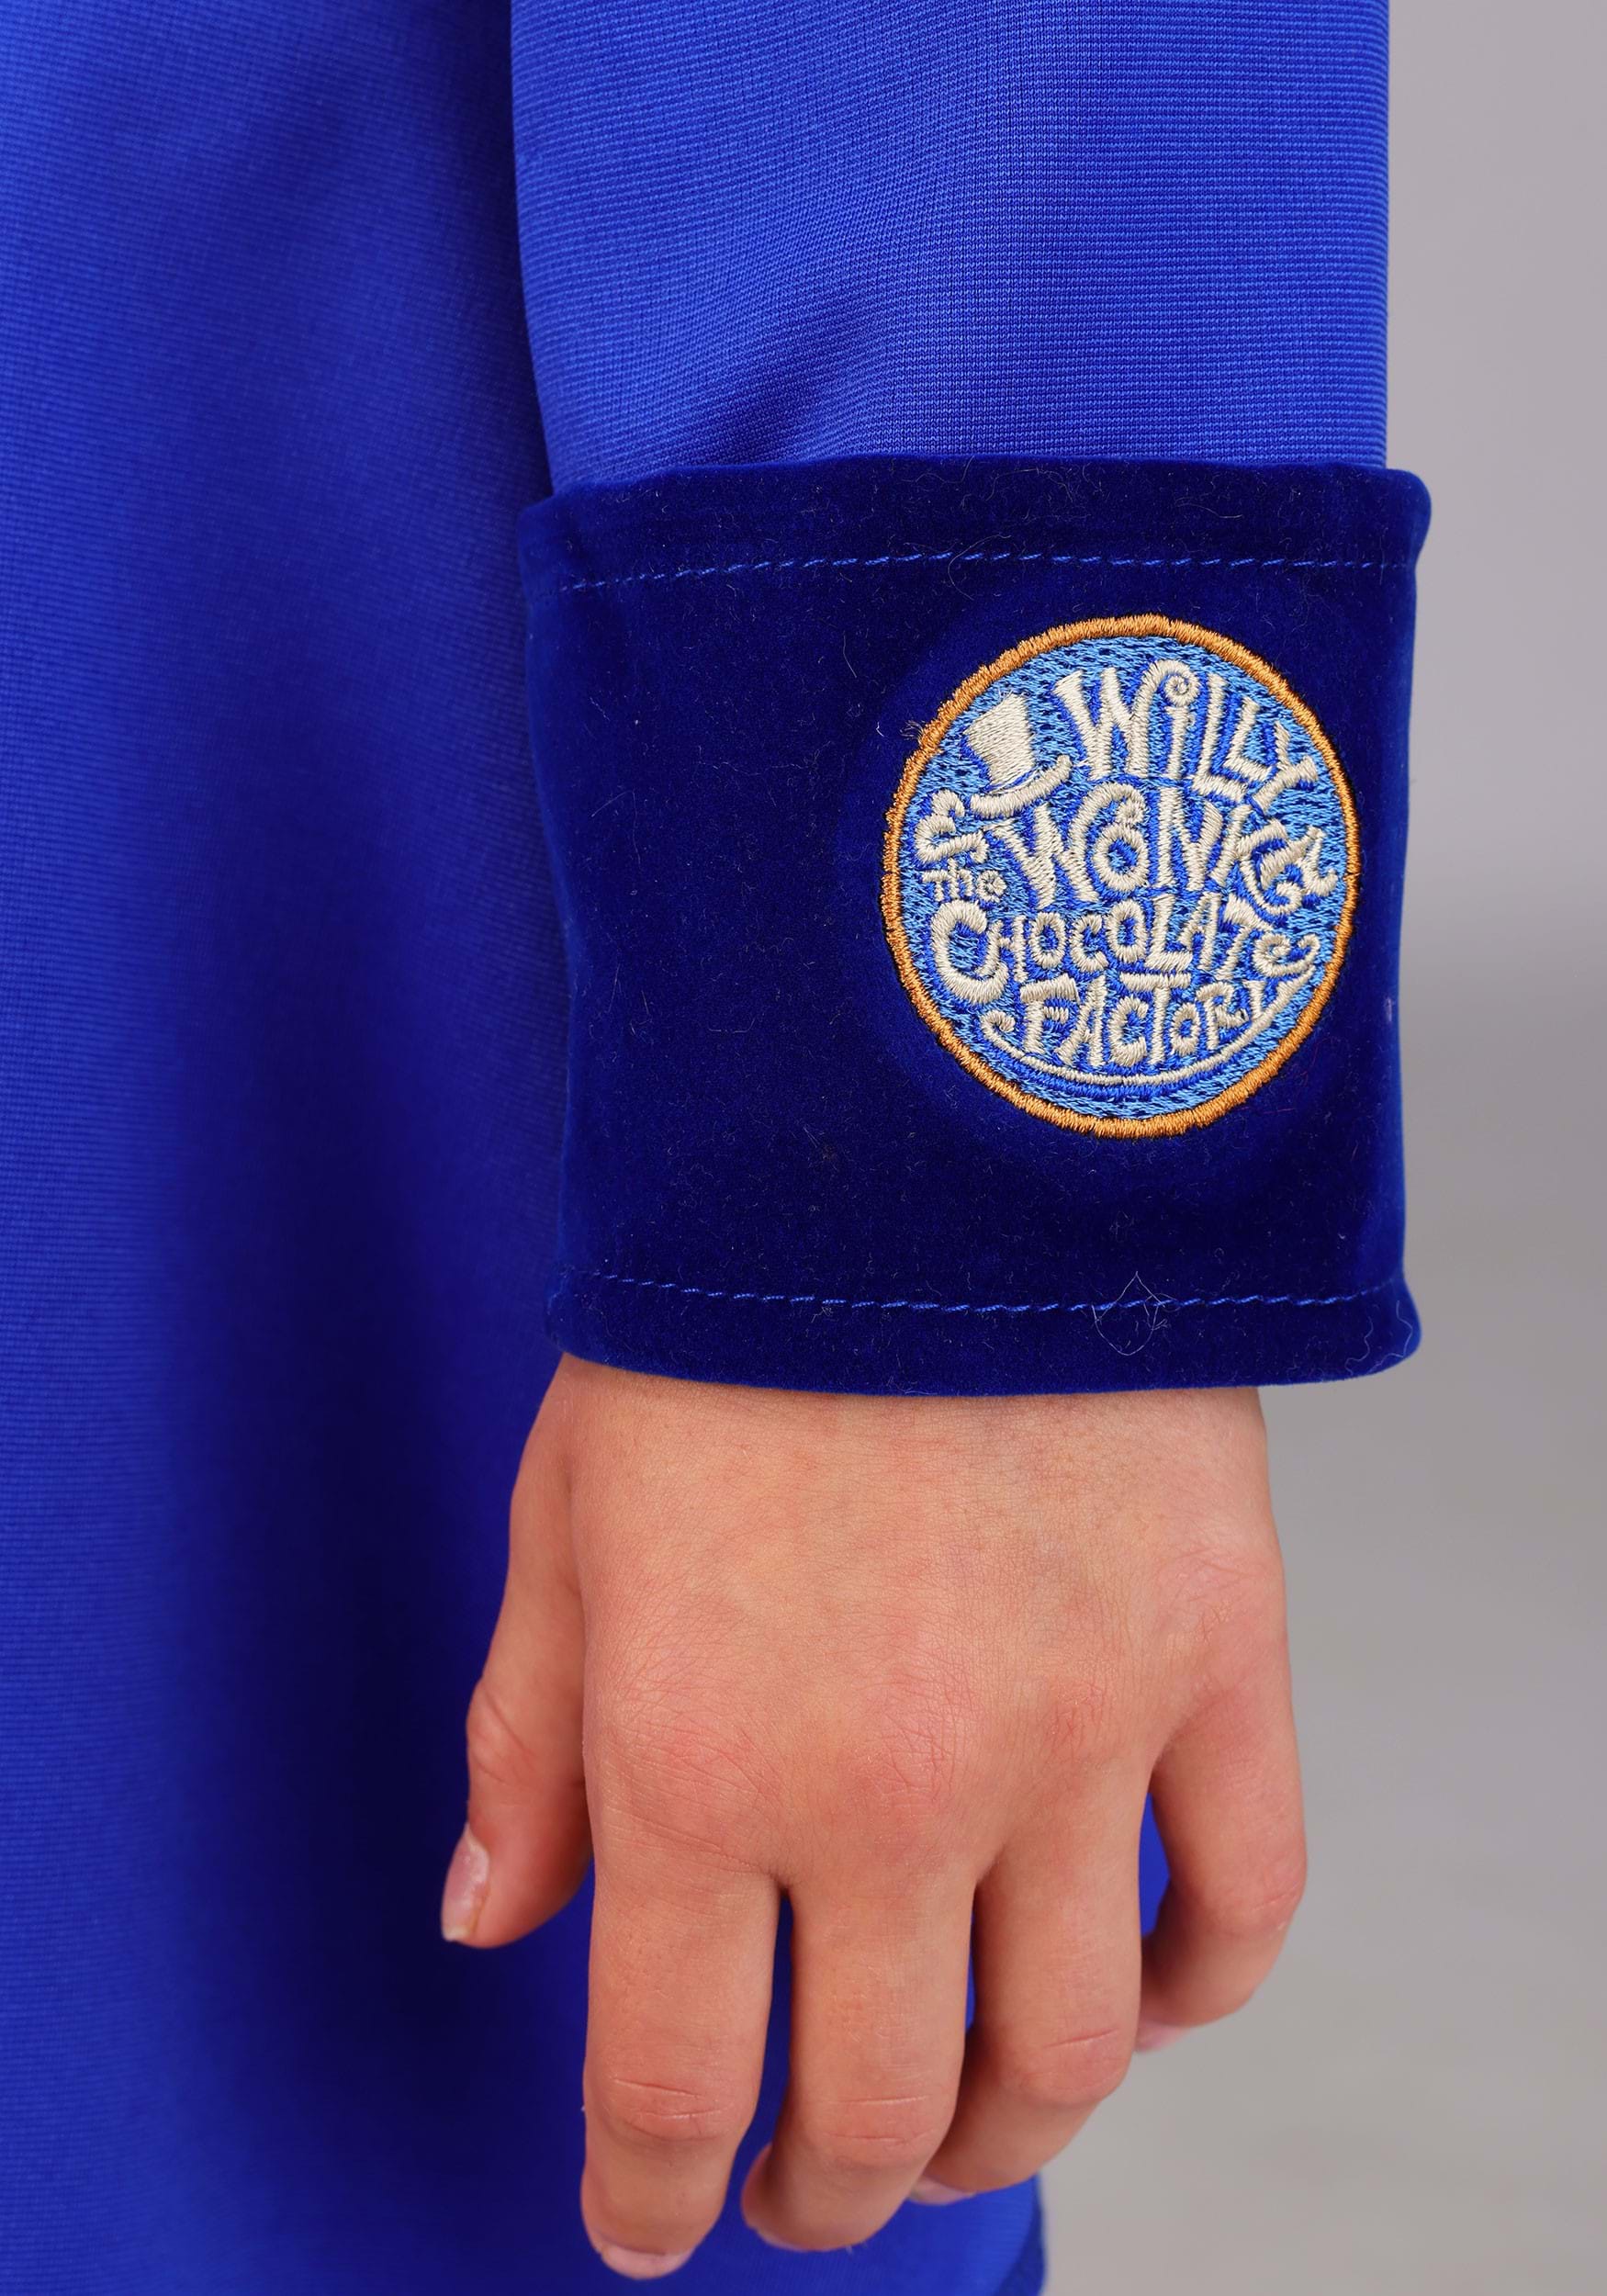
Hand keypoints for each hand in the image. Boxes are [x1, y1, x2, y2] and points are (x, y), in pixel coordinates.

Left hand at [441, 1360, 1302, 2275]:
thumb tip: (492, 1925)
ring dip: (1008, 2135)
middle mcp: (894, 1791)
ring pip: (1069, 2053)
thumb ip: (531, 1741)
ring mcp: (1079, 1735)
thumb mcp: (566, 1517)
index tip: (647, 2222)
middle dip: (824, 2188)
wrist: (915, 1124)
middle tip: (803, 2181)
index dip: (652, 2192)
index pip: (673, 2083)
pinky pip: (1244, 1900)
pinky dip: (1195, 1991)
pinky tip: (1136, 1994)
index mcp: (701, 1766)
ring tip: (963, 2126)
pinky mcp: (1217, 1657)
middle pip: (882, 2110)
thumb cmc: (718, 1316)